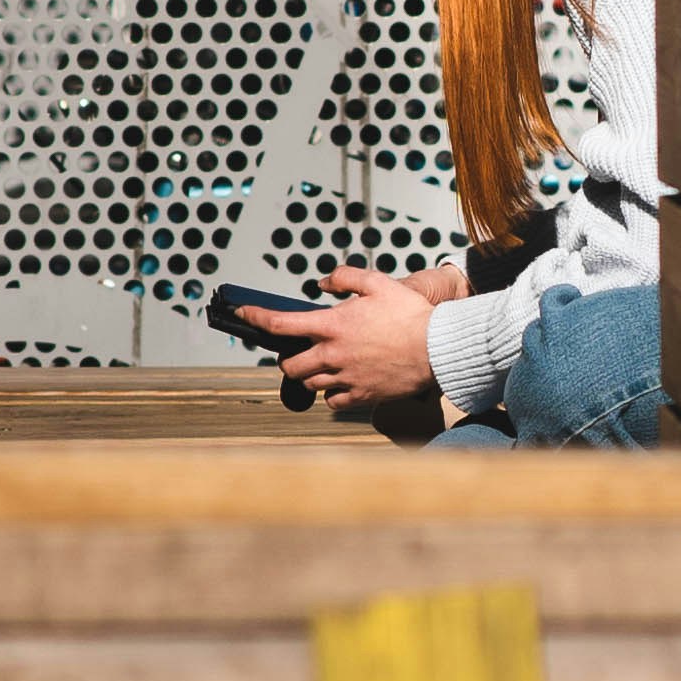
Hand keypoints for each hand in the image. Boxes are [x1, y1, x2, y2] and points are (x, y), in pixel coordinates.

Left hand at [260, 264, 447, 417]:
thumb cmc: (410, 315)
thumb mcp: (378, 283)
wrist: (438, 348)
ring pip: (309, 384)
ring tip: (326, 365)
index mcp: (333, 325)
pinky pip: (332, 402)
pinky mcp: (361, 396)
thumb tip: (322, 282)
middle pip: (289, 364)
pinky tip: (343, 384)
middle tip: (299, 351)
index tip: (242, 315)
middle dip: (288, 358)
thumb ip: (344, 278)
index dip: (255, 319)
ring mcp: (345, 378)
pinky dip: (331, 394)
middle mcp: (333, 355)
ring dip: (310, 375)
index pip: (280, 324)